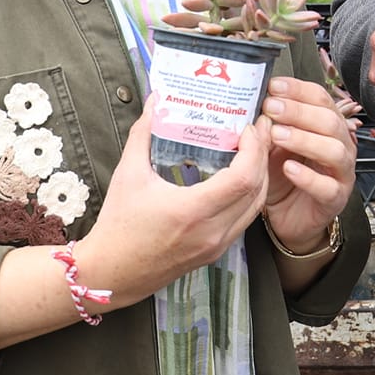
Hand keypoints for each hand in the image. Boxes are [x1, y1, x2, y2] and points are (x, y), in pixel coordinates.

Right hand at [78, 99, 270, 306]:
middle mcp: (211, 232)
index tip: (248, 128)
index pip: (243, 178)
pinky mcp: (214, 253)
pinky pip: (244, 220)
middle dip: (263, 156)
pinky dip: (249, 196)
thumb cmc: (118, 226)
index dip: (254, 149)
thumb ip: (143, 133)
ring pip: (255, 207)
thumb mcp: (128, 174)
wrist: (111, 273)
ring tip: (255, 150)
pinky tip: (241, 178)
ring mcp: (216, 246)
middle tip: (259, 130)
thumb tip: (155, 101)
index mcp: (193, 211)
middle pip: (257, 190)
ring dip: (260, 177)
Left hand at [260, 75, 356, 250]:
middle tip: (272, 108)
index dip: (299, 90)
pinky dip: (307, 176)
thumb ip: (271, 125)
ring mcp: (341, 174)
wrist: (287, 216)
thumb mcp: (273, 145)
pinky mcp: (335, 199)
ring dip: (305, 139)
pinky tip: (289, 168)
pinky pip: (327, 187)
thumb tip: (257, 101)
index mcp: (328, 127)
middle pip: (330, 121)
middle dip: (300, 111)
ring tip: (278, 136)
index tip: (275, 86)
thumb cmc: (283, 176)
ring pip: (335, 151)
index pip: (321, 99)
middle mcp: (340, 146)